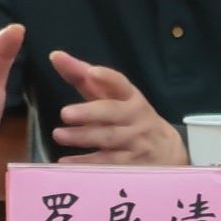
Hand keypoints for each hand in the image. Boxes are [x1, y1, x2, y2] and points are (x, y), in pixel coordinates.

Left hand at [48, 50, 188, 165]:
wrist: (165, 150)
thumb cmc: (128, 117)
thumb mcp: (111, 97)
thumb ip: (83, 78)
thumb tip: (55, 56)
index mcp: (130, 96)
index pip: (120, 84)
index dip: (107, 77)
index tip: (92, 72)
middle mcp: (134, 117)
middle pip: (113, 113)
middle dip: (89, 112)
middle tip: (65, 113)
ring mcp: (135, 141)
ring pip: (109, 138)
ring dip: (83, 137)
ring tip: (59, 135)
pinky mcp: (131, 164)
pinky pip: (107, 164)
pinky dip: (86, 163)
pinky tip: (66, 163)